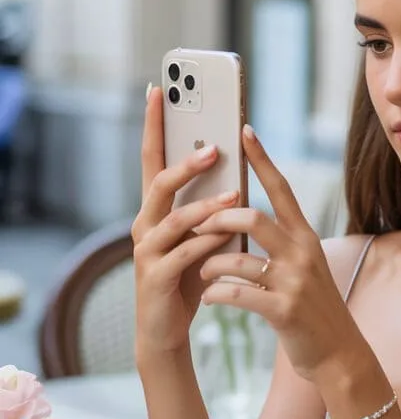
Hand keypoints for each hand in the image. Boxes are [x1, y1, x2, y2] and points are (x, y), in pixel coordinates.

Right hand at [132, 87, 238, 356]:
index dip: (154, 125)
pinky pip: (184, 254)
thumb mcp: (201, 238)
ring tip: (236, 195)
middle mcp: (145, 225)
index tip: (158, 89)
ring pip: (173, 220)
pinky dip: (207, 243)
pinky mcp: (155, 278)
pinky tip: (226, 236)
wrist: (166, 330)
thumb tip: (237, 177)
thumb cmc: (187, 279)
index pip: (152, 159)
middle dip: (185, 162)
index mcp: (156, 211)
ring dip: (205, 206)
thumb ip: (212, 211)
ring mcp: (147, 252)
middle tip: (214, 148)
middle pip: (158, 182)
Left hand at [198, 126, 366, 382]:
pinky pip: (237, 294)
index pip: (281, 189)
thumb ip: (281, 243)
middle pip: (253, 217)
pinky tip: (209, 299)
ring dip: (210, 264)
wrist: (337, 353)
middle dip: (218, 219)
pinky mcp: (283, 310)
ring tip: (201, 273)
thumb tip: (244, 217)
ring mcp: (294, 282)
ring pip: (237, 259)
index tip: (243, 131)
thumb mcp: (303, 268)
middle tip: (197, 226)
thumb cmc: (311, 308)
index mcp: (305, 237)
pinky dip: (216, 295)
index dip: (261, 159)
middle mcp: (302, 253)